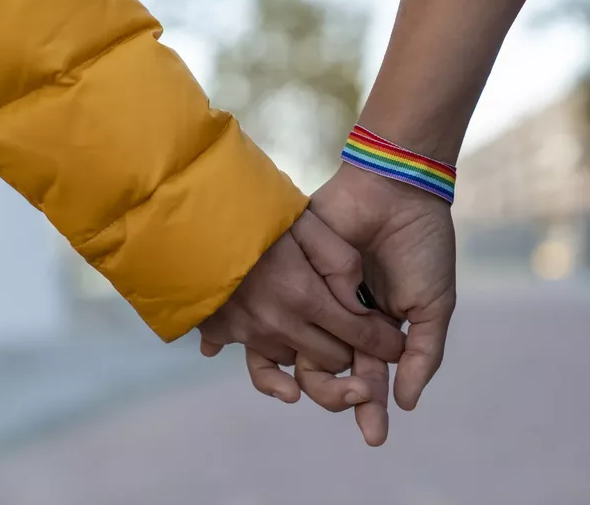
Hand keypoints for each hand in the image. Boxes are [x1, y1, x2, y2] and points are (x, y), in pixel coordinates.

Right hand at [197, 209, 405, 402]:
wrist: (191, 213)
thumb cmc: (257, 213)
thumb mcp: (311, 224)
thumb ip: (343, 263)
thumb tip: (360, 306)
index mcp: (304, 296)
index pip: (357, 335)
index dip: (383, 343)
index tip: (397, 347)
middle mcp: (278, 324)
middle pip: (331, 359)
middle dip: (352, 355)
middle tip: (362, 345)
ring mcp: (248, 332)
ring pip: (297, 362)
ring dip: (313, 353)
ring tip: (320, 338)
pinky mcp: (223, 333)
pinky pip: (257, 364)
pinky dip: (273, 368)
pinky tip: (285, 377)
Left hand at [295, 163, 455, 443]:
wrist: (395, 193)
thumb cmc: (421, 248)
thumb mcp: (433, 305)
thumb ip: (422, 355)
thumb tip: (407, 403)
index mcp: (377, 329)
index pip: (369, 377)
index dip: (371, 408)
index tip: (374, 436)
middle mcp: (343, 320)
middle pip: (332, 373)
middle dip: (343, 396)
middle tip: (358, 400)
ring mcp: (317, 300)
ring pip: (303, 353)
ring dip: (313, 378)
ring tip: (322, 390)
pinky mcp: (294, 278)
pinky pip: (281, 317)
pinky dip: (277, 341)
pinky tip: (266, 365)